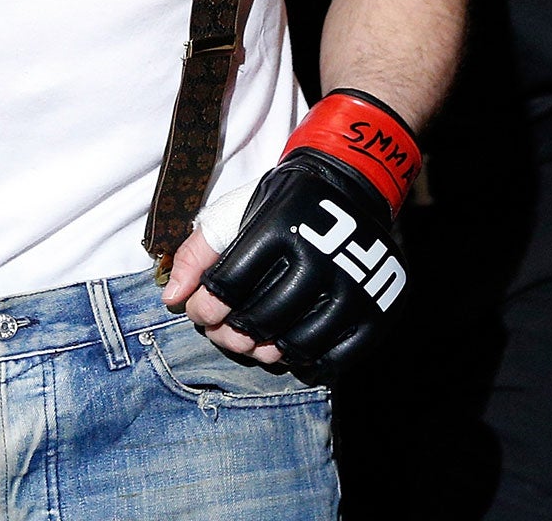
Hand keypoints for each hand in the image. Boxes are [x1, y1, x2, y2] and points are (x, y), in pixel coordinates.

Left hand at [181, 90, 420, 377]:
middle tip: (223, 334)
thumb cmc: (279, 205)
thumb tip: (171, 298)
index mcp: (279, 226)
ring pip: (297, 344)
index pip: (227, 285)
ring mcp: (355, 286)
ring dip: (266, 351)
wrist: (349, 190)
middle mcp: (321, 255)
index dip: (204, 307)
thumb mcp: (233, 213)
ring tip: (254, 342)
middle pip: (260, 319)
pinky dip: (308, 361)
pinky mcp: (380, 310)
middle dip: (230, 335)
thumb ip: (196, 253)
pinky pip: (337, 357)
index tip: (199, 311)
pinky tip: (290, 349)